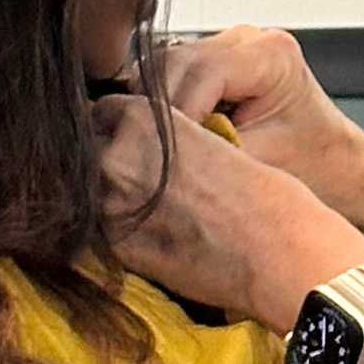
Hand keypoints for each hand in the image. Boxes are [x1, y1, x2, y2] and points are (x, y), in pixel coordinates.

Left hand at [91, 95, 363, 330]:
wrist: (281, 251)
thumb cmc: (266, 197)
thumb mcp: (209, 138)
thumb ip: (159, 137)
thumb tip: (130, 145)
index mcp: (142, 119)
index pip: (98, 112)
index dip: (113, 128)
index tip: (126, 142)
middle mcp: (117, 156)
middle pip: (82, 149)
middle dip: (100, 159)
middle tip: (136, 178)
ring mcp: (111, 203)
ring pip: (85, 190)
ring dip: (104, 195)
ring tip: (147, 207)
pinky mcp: (117, 246)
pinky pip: (99, 230)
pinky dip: (118, 229)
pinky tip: (153, 233)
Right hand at [153, 27, 363, 211]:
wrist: (337, 159)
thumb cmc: (315, 161)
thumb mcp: (264, 162)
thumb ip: (213, 151)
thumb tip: (159, 156)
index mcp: (272, 54)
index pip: (200, 72)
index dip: (172, 113)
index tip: (157, 151)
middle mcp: (249, 39)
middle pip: (174, 62)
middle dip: (155, 109)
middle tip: (144, 153)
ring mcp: (230, 45)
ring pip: (165, 66)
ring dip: (153, 107)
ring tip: (153, 148)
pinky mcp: (215, 60)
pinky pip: (172, 75)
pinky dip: (163, 105)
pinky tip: (165, 137)